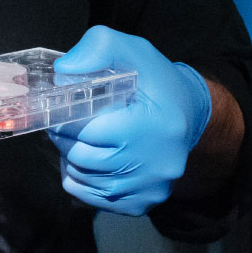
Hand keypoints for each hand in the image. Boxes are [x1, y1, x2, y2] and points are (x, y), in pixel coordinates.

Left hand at [48, 25, 212, 216]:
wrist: (188, 115)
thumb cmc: (155, 82)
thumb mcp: (132, 50)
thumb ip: (97, 48)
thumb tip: (63, 73)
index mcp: (157, 124)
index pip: (90, 131)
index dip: (67, 119)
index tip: (63, 109)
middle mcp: (158, 164)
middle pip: (83, 158)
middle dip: (66, 139)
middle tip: (66, 124)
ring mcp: (151, 188)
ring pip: (84, 181)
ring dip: (72, 159)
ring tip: (81, 140)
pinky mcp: (143, 204)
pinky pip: (92, 198)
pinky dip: (82, 179)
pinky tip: (92, 159)